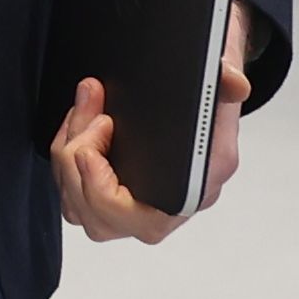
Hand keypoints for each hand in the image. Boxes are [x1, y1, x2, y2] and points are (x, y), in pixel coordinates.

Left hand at [50, 23, 252, 245]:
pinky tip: (78, 124)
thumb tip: (234, 84)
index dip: (103, 191)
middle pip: (100, 219)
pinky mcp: (114, 193)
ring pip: (81, 211)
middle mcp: (166, 206)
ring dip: (66, 160)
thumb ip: (225, 80)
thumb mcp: (221, 78)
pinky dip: (64, 162)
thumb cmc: (209, 92)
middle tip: (90, 114)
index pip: (144, 221)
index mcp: (196, 189)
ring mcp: (138, 203)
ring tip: (82, 111)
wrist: (206, 89)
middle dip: (76, 165)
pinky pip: (75, 197)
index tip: (90, 150)